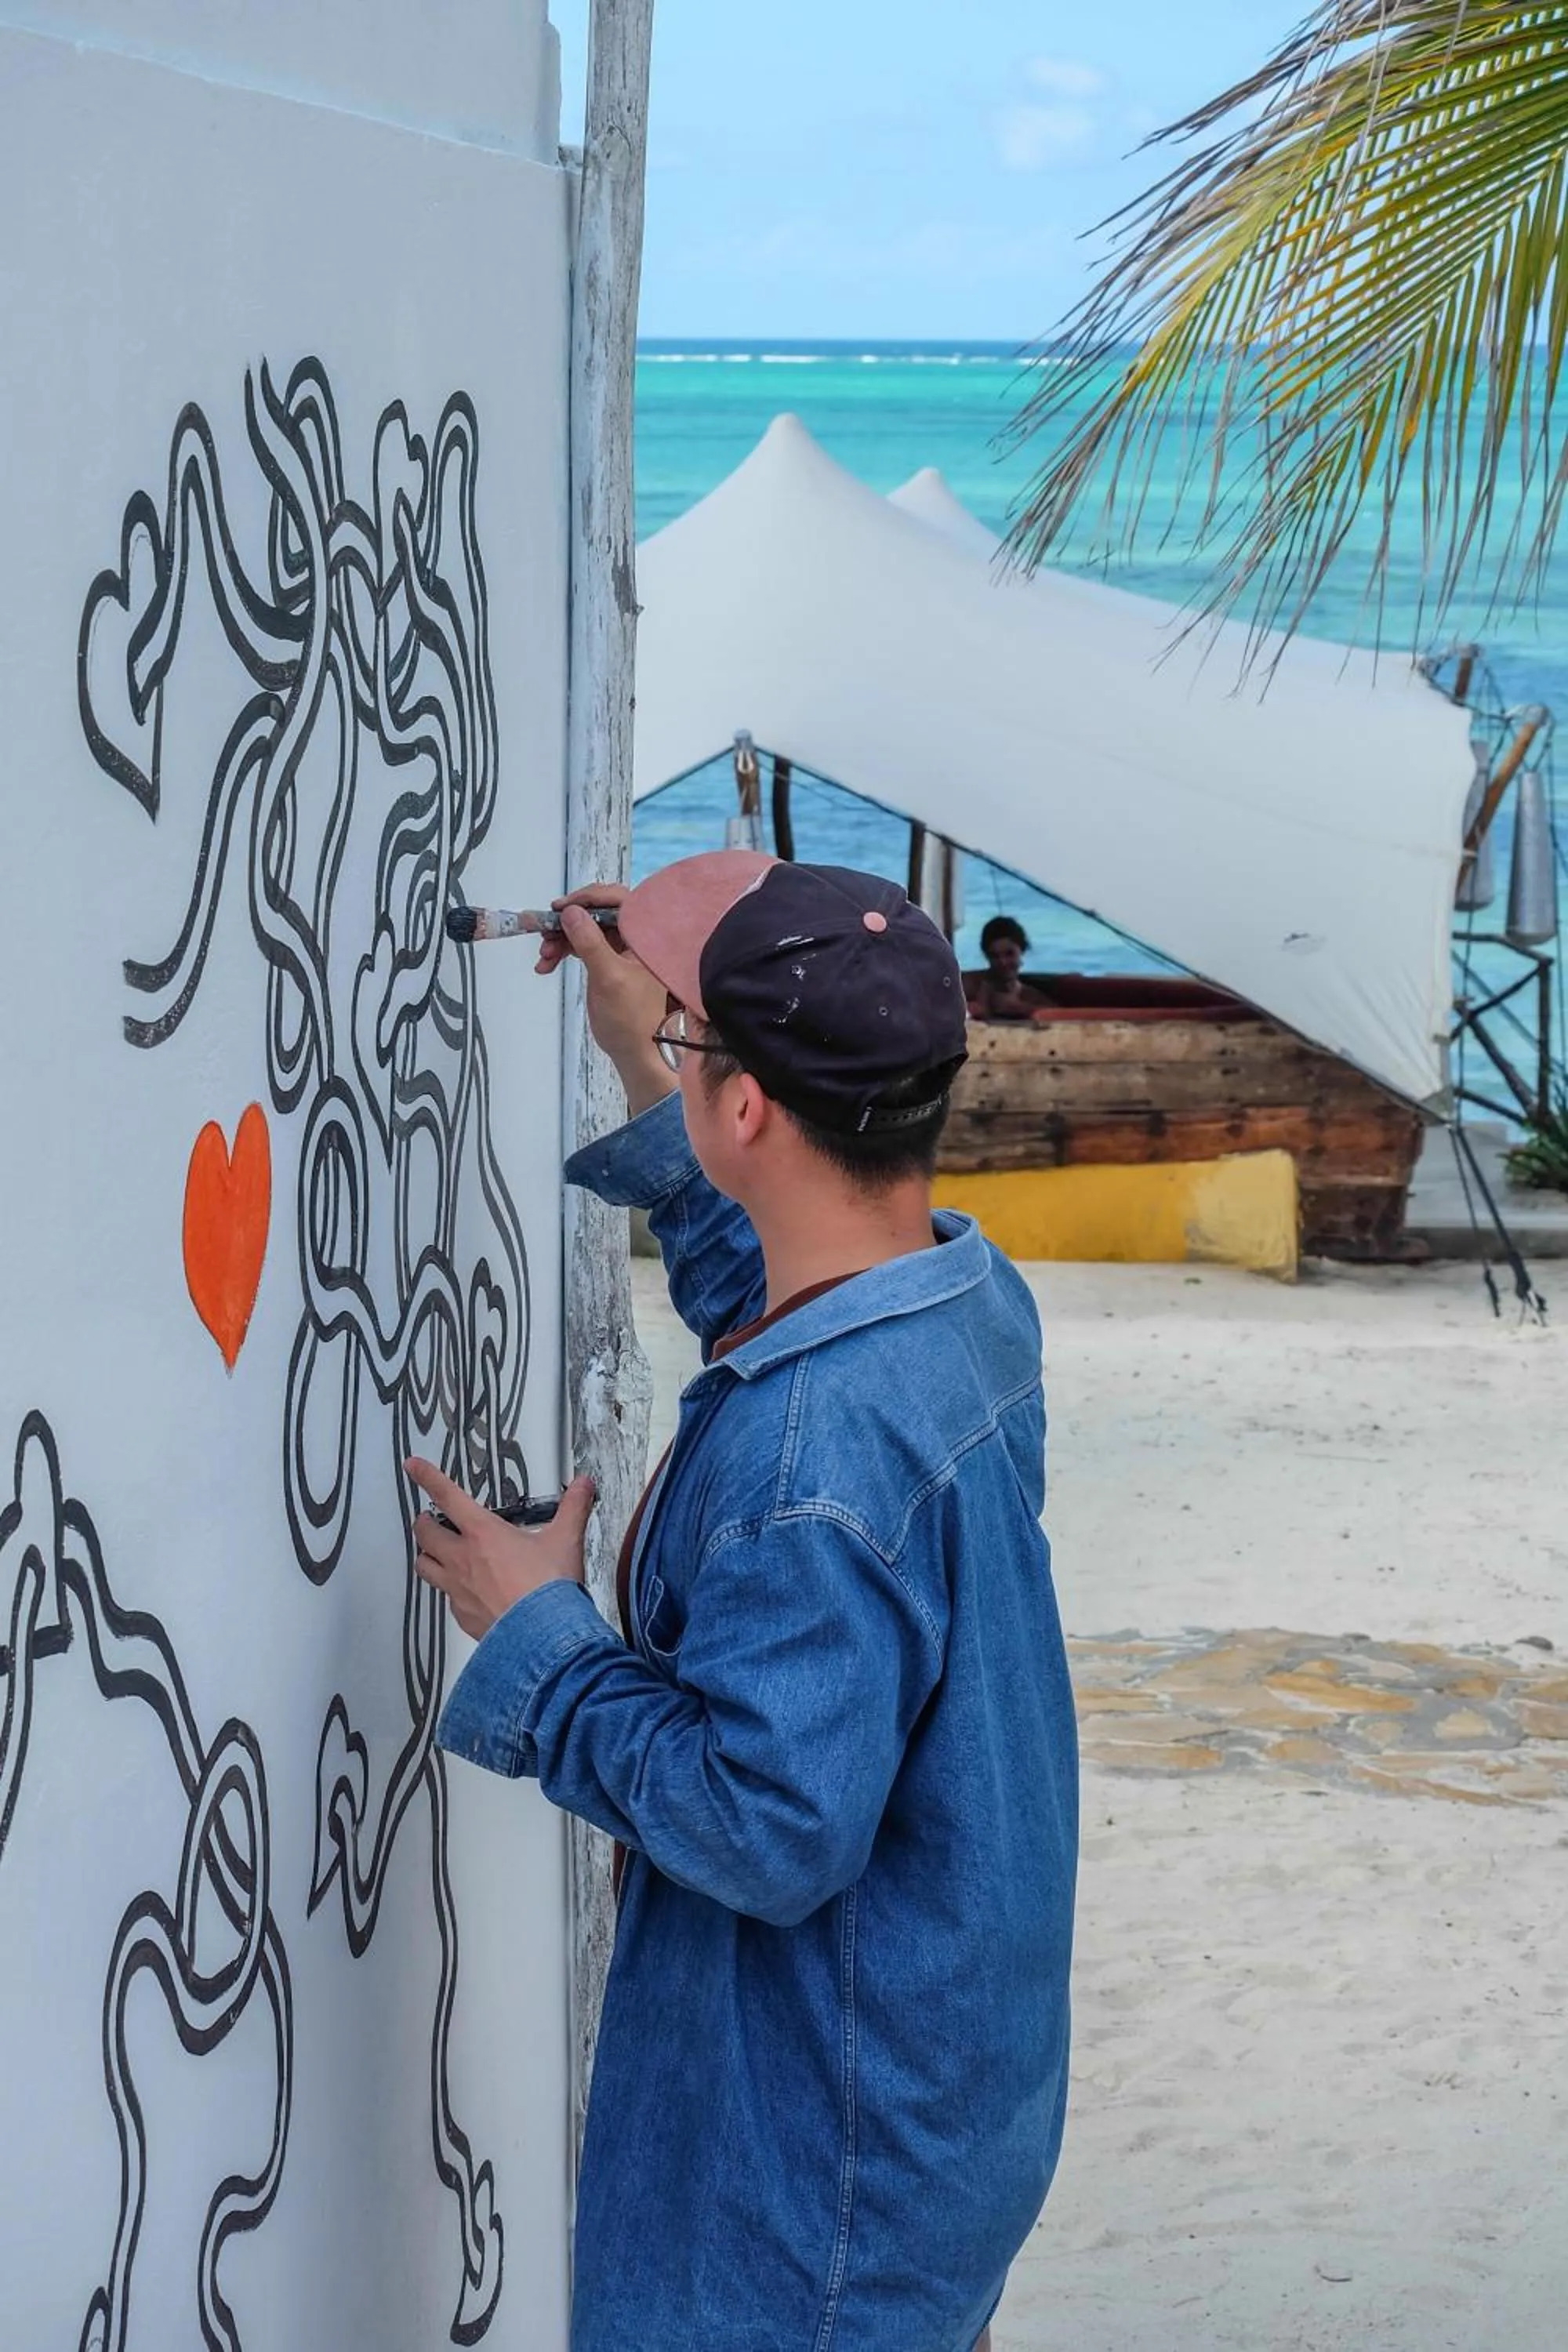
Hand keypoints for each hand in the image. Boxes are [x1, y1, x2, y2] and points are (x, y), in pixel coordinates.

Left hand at [406, 1458, 596, 1641]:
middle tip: (429, 1519)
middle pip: (425, 1533)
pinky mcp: (462, 1615)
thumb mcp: (566, 1539)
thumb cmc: (548, 1590)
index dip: (427, 1476)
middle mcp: (463, 1559)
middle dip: (424, 1522)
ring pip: (425, 1566)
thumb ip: (573, 1508)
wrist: (543, 1636)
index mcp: (483, 1533)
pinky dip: (449, 1591)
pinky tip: (463, 1592)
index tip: (414, 1467)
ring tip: (435, 1553)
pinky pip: (445, 1598)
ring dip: (428, 1556)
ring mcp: (458, 1589)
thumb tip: (582, 1487)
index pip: (447, 1496)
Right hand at [538, 883, 673, 1115]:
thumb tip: (571, 913)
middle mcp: (632, 936)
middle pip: (595, 913)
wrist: (635, 1050)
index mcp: (644, 935)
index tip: (561, 908)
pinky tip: (546, 965)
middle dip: (567, 922)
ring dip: (559, 939)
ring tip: (544, 956)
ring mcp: (618, 949)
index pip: (617, 899)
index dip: (588, 898)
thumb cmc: (632, 1018)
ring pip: (583, 930)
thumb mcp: (610, 977)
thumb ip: (590, 942)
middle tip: (544, 932)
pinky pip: (580, 946)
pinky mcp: (604, 962)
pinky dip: (561, 952)